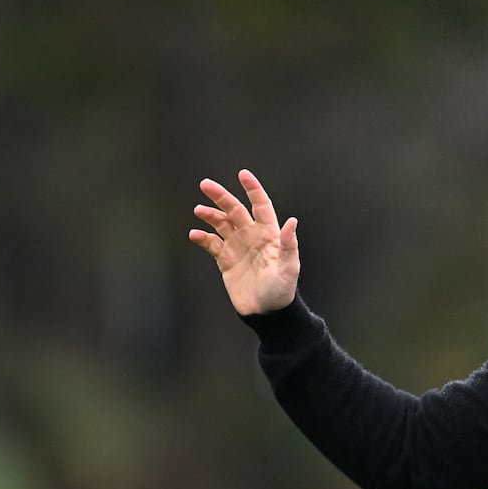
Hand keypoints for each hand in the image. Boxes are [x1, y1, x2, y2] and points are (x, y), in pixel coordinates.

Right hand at [188, 169, 298, 315]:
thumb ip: (289, 245)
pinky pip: (211, 244)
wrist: (266, 313)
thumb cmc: (282, 291)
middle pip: (234, 210)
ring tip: (199, 211)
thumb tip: (292, 221)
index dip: (253, 189)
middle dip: (221, 196)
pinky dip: (202, 237)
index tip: (242, 174)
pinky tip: (195, 235)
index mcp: (269, 234)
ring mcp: (237, 247)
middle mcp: (252, 236)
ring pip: (220, 223)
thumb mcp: (289, 269)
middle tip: (205, 184)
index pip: (261, 206)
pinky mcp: (225, 260)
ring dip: (209, 215)